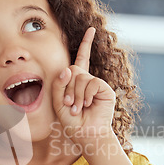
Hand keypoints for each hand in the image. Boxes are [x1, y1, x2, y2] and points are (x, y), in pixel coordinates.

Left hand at [52, 27, 115, 144]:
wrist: (86, 134)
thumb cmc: (71, 122)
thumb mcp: (58, 103)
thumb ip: (58, 85)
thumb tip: (67, 69)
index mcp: (77, 82)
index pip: (81, 59)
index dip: (86, 44)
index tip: (91, 29)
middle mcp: (88, 81)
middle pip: (73, 70)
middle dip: (67, 87)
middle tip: (68, 104)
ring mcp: (97, 84)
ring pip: (80, 77)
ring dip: (75, 94)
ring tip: (77, 108)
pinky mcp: (105, 89)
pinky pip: (91, 82)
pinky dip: (85, 94)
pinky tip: (88, 104)